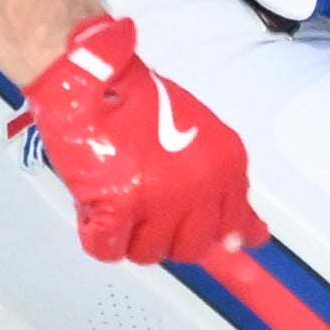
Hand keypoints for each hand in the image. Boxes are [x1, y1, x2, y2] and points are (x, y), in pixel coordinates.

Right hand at [14, 15, 256, 264]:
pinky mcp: (119, 204)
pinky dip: (97, 235)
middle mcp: (200, 184)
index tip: (229, 250)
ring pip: (148, 252)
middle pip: (190, 247)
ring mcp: (161, 197)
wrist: (87, 77)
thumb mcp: (198, 134)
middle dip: (166, 235)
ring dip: (127, 234)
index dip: (222, 239)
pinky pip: (109, 248)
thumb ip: (219, 184)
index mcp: (225, 163)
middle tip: (145, 211)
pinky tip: (94, 208)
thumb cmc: (131, 98)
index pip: (237, 224)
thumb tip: (243, 235)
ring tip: (115, 197)